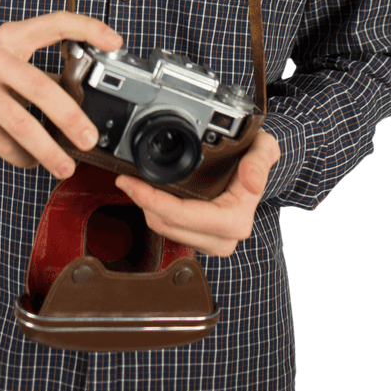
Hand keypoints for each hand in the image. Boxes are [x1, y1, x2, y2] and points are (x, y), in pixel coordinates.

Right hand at [0, 11, 123, 178]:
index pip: (55, 22)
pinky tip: (30, 161)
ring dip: (46, 149)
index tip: (114, 41)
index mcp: (13, 36)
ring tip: (64, 165)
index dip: (87, 28)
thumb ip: (44, 74)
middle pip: (39, 86)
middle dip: (68, 117)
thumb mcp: (11, 61)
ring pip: (18, 122)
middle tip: (88, 138)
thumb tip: (86, 98)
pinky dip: (19, 156)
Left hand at [114, 129, 280, 256]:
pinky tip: (148, 194)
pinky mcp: (203, 239)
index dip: (152, 200)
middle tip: (124, 180)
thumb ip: (260, 161)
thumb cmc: (259, 158)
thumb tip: (250, 181)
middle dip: (143, 203)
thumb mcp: (266, 148)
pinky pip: (172, 230)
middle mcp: (224, 238)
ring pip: (167, 231)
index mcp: (236, 220)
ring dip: (147, 208)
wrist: (260, 170)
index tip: (131, 183)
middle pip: (169, 226)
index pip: (183, 216)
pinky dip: (157, 212)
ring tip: (132, 184)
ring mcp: (213, 242)